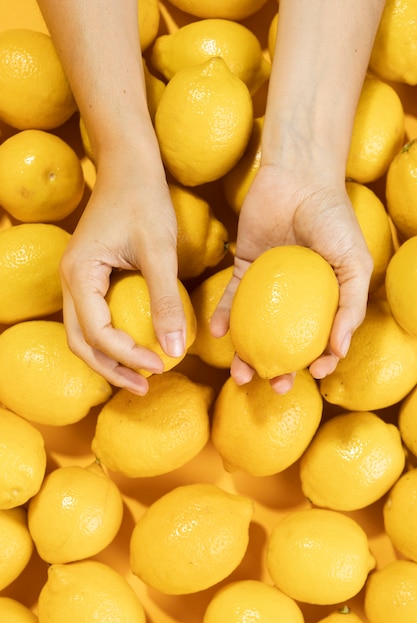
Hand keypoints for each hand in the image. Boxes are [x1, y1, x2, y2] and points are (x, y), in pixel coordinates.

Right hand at [60, 155, 185, 395]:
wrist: (129, 165)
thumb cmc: (145, 200)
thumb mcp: (160, 252)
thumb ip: (166, 301)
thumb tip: (175, 350)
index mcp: (80, 275)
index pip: (97, 333)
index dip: (127, 356)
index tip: (161, 366)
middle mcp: (70, 280)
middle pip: (81, 342)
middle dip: (111, 369)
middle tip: (144, 387)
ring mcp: (77, 278)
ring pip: (84, 333)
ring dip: (109, 358)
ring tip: (140, 376)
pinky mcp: (90, 275)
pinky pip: (93, 317)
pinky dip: (111, 339)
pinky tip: (136, 345)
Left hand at [210, 163, 372, 392]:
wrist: (298, 179)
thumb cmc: (333, 220)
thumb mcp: (354, 264)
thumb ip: (351, 306)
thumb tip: (339, 351)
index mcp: (324, 298)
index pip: (321, 340)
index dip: (317, 363)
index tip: (308, 376)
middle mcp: (294, 296)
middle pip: (283, 341)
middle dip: (276, 370)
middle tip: (271, 386)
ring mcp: (267, 284)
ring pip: (254, 327)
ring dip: (244, 353)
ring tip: (238, 372)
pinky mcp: (242, 267)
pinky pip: (230, 297)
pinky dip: (223, 316)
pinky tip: (218, 334)